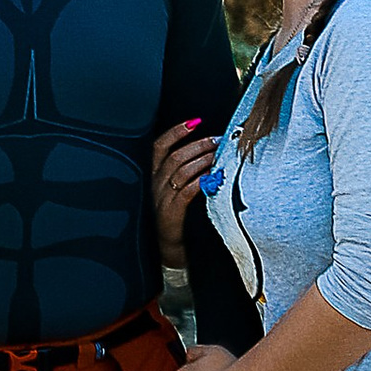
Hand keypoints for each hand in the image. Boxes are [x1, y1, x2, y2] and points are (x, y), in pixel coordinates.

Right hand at [151, 121, 211, 241]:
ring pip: (181, 171)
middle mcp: (154, 185)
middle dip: (198, 145)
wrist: (166, 247)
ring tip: (218, 155)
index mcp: (152, 176)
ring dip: (202, 160)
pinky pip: (186, 192)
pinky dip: (199, 181)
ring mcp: (161, 199)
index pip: (159, 147)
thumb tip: (205, 151)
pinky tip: (211, 176)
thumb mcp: (171, 190)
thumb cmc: (173, 216)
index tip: (195, 122)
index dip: (176, 132)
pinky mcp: (170, 213)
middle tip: (217, 140)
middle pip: (175, 157)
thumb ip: (181, 171)